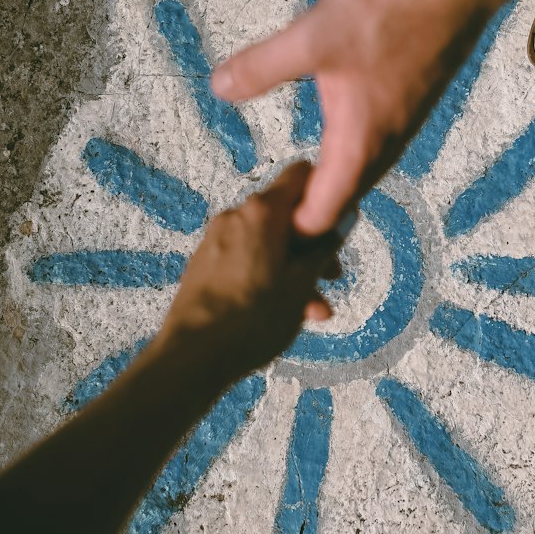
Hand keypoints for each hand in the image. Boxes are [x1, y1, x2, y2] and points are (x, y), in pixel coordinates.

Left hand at [157, 162, 343, 376]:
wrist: (191, 358)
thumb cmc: (254, 319)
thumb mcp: (301, 284)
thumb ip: (324, 246)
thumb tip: (343, 216)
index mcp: (262, 211)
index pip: (302, 174)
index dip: (326, 194)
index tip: (340, 227)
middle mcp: (235, 215)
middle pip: (286, 213)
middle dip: (313, 243)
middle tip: (332, 277)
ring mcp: (216, 239)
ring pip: (268, 242)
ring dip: (294, 268)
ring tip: (312, 311)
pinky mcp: (205, 264)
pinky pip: (247, 258)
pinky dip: (269, 275)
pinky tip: (280, 312)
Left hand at [211, 0, 482, 234]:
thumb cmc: (385, 16)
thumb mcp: (311, 38)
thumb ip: (262, 67)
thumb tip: (219, 88)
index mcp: (357, 147)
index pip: (320, 218)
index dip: (288, 231)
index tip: (257, 221)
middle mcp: (383, 150)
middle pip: (341, 205)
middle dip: (304, 212)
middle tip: (262, 204)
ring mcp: (400, 132)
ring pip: (359, 178)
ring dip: (327, 185)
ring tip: (289, 177)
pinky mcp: (407, 111)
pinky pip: (373, 154)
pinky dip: (346, 161)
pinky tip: (327, 137)